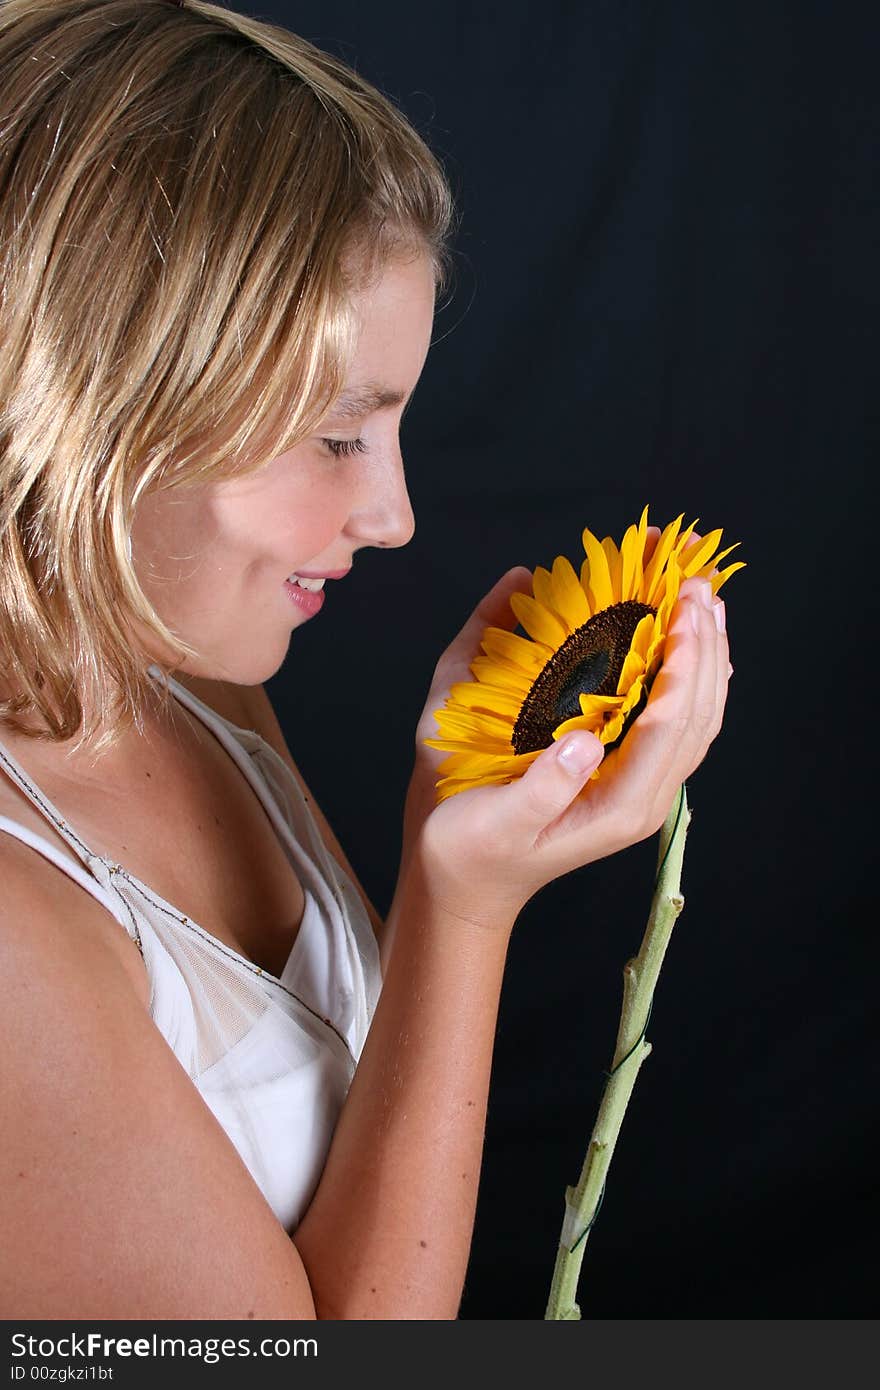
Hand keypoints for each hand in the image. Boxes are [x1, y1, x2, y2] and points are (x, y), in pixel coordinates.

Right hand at [402, 536, 730, 930]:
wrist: (463, 882)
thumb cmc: (470, 850)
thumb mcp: (496, 822)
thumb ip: (543, 787)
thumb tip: (583, 739)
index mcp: (620, 805)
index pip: (672, 722)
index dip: (685, 661)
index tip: (684, 604)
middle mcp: (643, 795)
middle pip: (697, 711)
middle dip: (703, 642)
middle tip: (695, 577)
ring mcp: (640, 785)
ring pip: (695, 713)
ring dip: (704, 651)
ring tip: (700, 593)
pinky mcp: (626, 771)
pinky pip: (671, 717)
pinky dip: (685, 672)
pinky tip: (685, 638)